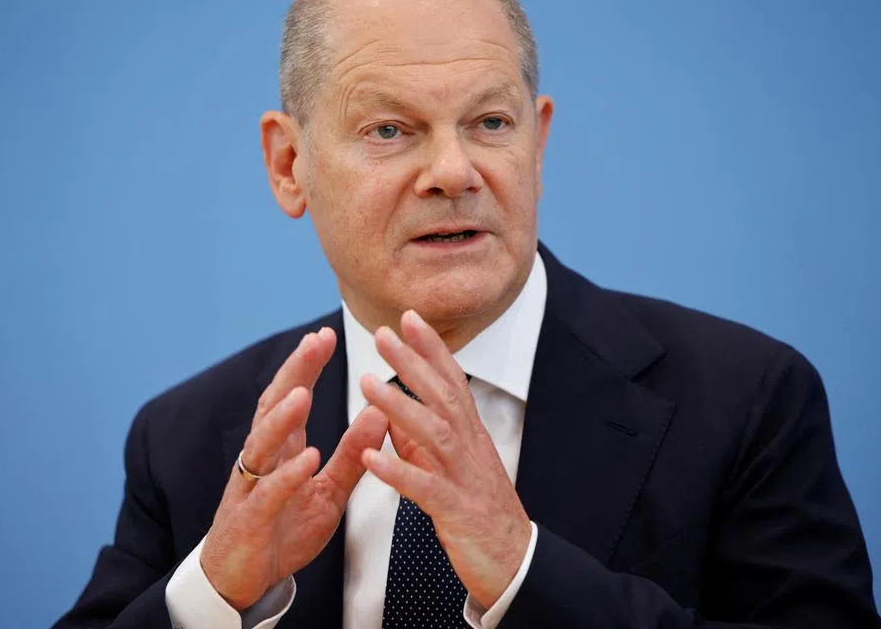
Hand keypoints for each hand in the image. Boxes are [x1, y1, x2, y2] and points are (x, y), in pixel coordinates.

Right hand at [200, 327, 388, 609]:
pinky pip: (266, 494)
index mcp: (280, 449)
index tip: (324, 334)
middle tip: (314, 342)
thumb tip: (378, 412)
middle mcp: (260, 460)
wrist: (245, 580)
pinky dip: (286, 475)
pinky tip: (306, 459)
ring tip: (305, 394)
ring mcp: (250, 488)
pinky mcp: (249, 520)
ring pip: (261, 445)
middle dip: (293, 373)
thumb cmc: (283, 529)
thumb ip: (352, 454)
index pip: (290, 396)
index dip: (305, 365)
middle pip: (272, 407)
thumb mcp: (328, 490)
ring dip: (283, 419)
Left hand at [359, 310, 531, 609]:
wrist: (514, 563)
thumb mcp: (450, 468)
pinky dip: (397, 471)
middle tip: (382, 333)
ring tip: (366, 383)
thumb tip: (391, 415)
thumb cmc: (479, 513)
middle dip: (413, 362)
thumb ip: (421, 442)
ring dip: (399, 406)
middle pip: (443, 396)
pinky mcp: (456, 511)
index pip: (452, 380)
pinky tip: (369, 457)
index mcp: (469, 436)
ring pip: (434, 433)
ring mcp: (465, 478)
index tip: (410, 316)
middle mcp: (470, 448)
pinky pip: (425, 488)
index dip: (432, 348)